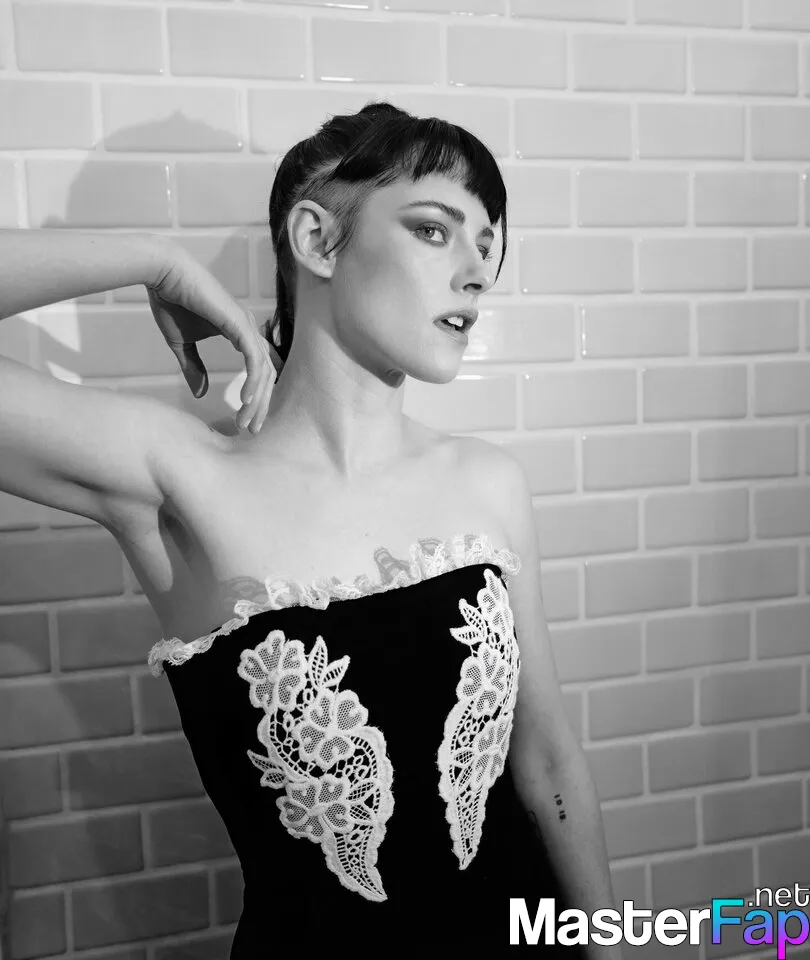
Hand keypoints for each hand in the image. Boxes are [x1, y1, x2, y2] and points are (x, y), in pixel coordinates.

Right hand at [146, 239, 282, 432]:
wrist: (162, 274)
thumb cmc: (171, 302)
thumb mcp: (181, 344)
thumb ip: (193, 368)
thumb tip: (200, 394)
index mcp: (239, 333)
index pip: (258, 370)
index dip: (256, 396)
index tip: (246, 420)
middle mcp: (248, 330)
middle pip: (266, 375)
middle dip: (260, 405)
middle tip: (251, 430)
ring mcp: (246, 326)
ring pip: (263, 371)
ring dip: (256, 400)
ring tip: (246, 422)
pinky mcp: (239, 324)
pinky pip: (254, 359)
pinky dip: (253, 381)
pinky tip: (245, 400)